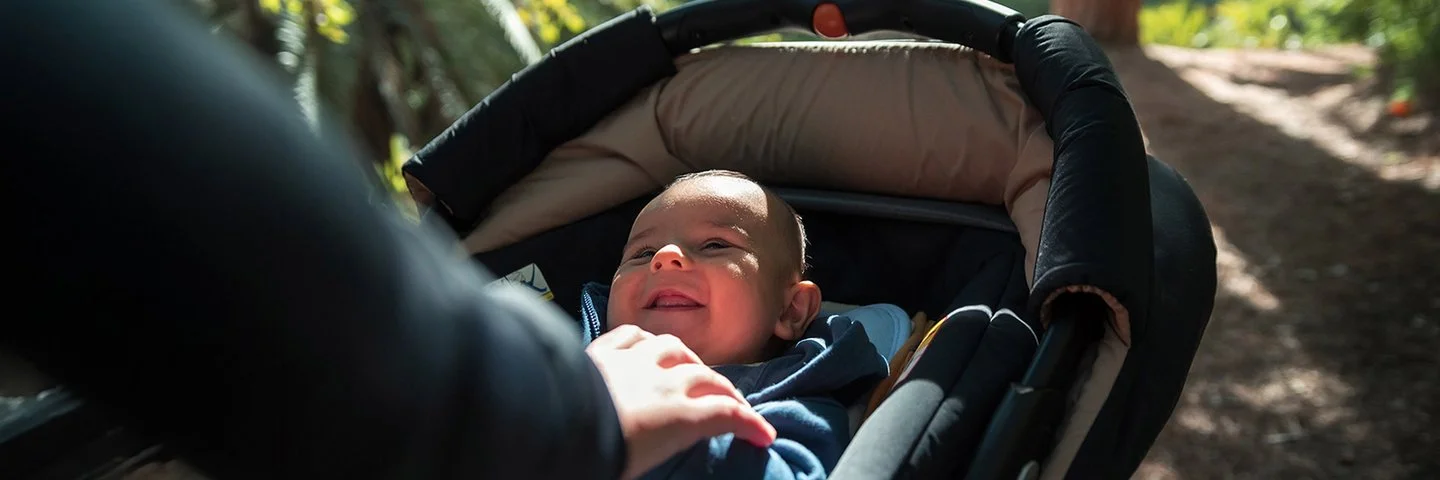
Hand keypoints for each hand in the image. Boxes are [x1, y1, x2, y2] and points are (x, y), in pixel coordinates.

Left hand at [586, 325, 776, 479]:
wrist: (551, 427)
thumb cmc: (598, 457)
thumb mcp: (640, 465)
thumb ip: (663, 449)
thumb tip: (661, 447)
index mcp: (678, 416)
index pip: (726, 415)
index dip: (750, 425)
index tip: (764, 436)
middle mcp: (663, 382)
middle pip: (707, 379)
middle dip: (726, 392)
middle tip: (733, 405)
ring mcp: (632, 361)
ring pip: (675, 348)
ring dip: (690, 360)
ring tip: (693, 370)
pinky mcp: (602, 351)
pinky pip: (632, 335)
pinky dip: (648, 341)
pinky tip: (649, 345)